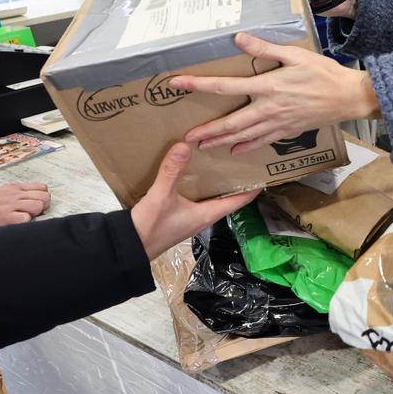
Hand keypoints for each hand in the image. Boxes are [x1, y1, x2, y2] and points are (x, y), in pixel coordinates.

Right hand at [0, 183, 50, 228]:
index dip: (43, 197)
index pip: (42, 188)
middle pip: (45, 197)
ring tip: (25, 216)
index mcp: (16, 188)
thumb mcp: (5, 191)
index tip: (37, 203)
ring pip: (38, 206)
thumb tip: (37, 198)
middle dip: (43, 206)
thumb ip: (20, 193)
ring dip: (35, 213)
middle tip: (34, 212)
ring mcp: (12, 206)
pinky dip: (25, 222)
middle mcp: (16, 195)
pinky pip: (27, 218)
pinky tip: (18, 222)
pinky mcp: (8, 218)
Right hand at [130, 143, 258, 259]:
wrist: (128, 247)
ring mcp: (190, 217)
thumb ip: (172, 171)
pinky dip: (198, 185)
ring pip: (210, 197)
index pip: (238, 201)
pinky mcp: (177, 216)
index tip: (263, 174)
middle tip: (241, 161)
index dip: (251, 189)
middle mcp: (203, 216)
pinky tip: (192, 174)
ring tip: (220, 163)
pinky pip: (195, 197)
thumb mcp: (161, 196)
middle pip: (226, 197)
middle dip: (234, 181)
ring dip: (216, 183)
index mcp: (207, 213)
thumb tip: (185, 145)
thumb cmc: (151, 226)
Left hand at [169, 33, 379, 154]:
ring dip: (222, 141)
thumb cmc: (323, 73)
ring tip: (204, 146)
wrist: (348, 97)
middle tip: (188, 138)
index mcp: (267, 86)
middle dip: (208, 130)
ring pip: (243, 136)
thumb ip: (264, 47)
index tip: (178, 84)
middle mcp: (268, 108)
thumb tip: (238, 38)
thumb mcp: (294, 55)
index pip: (225, 86)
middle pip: (231, 122)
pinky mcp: (287, 131)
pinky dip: (247, 146)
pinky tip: (235, 150)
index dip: (199, 85)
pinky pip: (262, 141)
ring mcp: (277, 123)